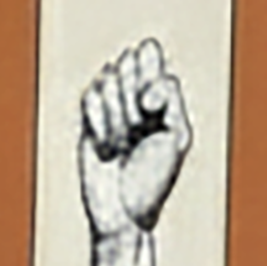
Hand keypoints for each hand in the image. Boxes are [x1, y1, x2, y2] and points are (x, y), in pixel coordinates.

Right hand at [72, 39, 192, 265]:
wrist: (125, 212)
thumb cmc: (157, 178)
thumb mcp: (178, 136)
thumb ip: (170, 99)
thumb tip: (145, 84)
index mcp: (162, 96)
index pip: (150, 54)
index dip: (148, 71)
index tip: (150, 106)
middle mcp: (135, 95)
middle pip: (128, 61)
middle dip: (132, 92)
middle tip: (138, 125)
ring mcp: (111, 107)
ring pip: (107, 78)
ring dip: (117, 112)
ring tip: (124, 142)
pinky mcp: (88, 121)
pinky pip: (89, 96)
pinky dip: (99, 120)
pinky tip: (107, 145)